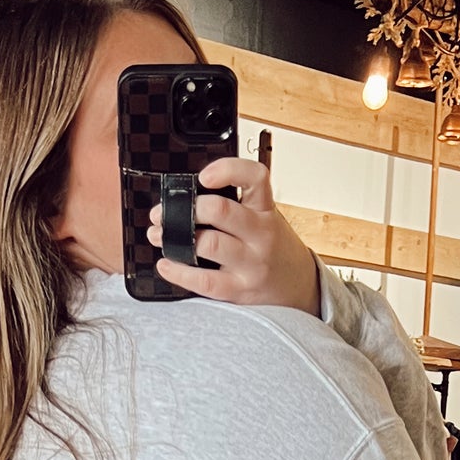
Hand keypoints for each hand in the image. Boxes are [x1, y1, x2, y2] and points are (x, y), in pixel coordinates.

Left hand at [149, 157, 320, 313]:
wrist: (299, 288)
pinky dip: (179, 272)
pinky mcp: (241, 290)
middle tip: (165, 212)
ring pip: (209, 244)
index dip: (227, 170)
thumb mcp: (265, 219)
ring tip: (160, 236)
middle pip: (221, 211)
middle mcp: (261, 234)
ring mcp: (252, 264)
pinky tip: (167, 264)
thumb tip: (188, 199)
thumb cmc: (274, 249)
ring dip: (175, 238)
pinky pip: (205, 282)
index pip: (255, 177)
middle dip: (186, 208)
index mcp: (266, 210)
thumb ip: (237, 206)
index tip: (204, 176)